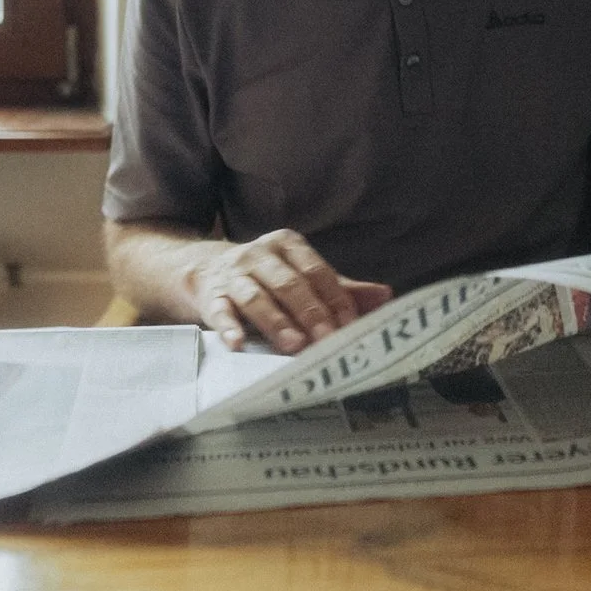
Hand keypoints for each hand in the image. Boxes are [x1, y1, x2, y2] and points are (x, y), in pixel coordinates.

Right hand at [190, 229, 391, 353]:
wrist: (204, 271)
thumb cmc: (265, 278)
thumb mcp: (301, 276)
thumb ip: (341, 289)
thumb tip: (386, 295)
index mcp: (288, 246)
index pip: (317, 271)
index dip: (336, 299)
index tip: (350, 326)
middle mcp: (260, 254)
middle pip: (289, 283)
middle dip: (311, 313)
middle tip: (327, 340)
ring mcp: (233, 274)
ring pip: (256, 297)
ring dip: (276, 321)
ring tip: (294, 344)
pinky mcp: (211, 295)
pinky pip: (220, 310)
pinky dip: (228, 327)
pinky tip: (238, 343)